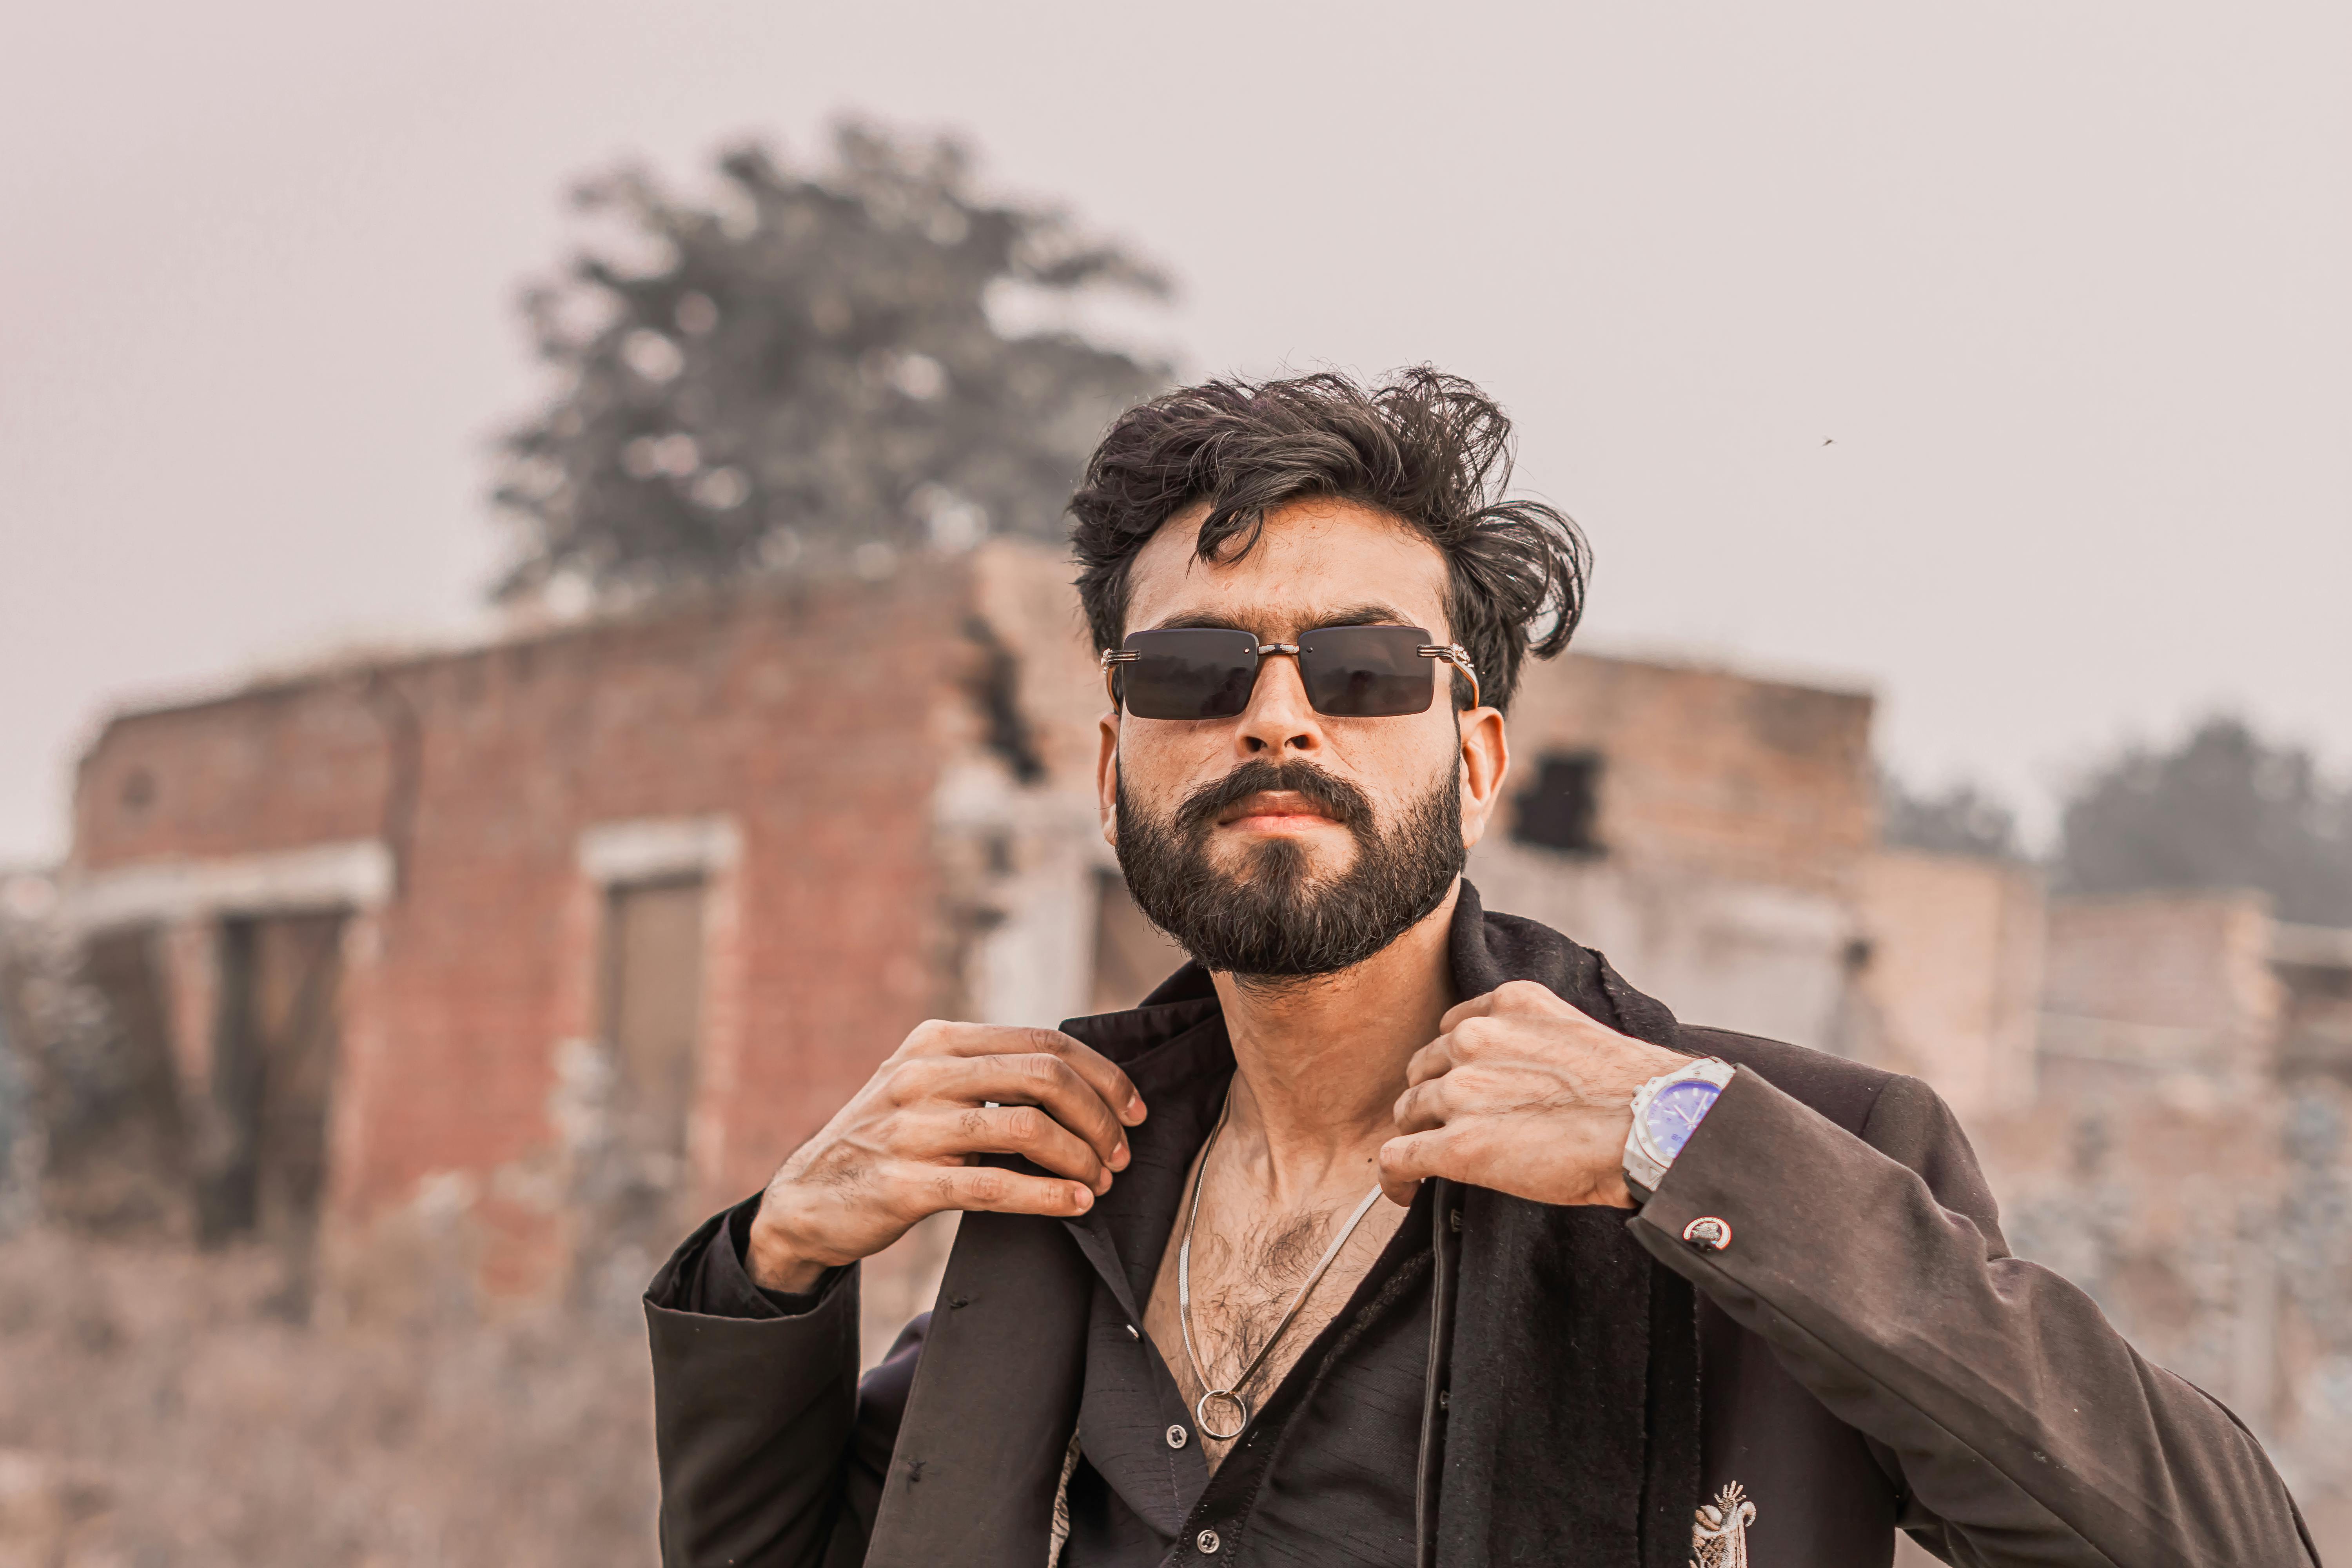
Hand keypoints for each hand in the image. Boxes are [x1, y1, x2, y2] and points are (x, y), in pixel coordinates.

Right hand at [745, 1020, 1146, 1291]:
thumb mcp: (927, 1084)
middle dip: (1099, 1116)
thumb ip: (988, 1071)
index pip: (1043, 1043)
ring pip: (1027, 1129)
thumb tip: (1082, 1082)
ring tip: (1100, 1180)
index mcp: (938, 1040)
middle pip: (1044, 1078)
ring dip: (1080, 1156)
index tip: (1134, 1109)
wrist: (807, 1200)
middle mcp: (924, 1074)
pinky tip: (1076, 1203)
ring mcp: (912, 1128)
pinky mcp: (906, 1183)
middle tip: (1122, 1152)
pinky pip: (995, 1185)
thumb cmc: (887, 1140)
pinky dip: (1047, 1195)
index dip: (1103, 1075)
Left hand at [1377, 981, 1686, 1209]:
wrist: (1654, 1128)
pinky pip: (1397, 1157)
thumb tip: (1519, 1075)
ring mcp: (1463, 1090)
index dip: (1453, 1065)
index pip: (1451, 1030)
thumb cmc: (1631, 1092)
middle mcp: (1475, 1038)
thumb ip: (1532, 1040)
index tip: (1463, 1089)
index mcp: (1507, 1004)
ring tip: (1427, 1165)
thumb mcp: (1574, 1035)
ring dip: (1417, 1136)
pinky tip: (1404, 1191)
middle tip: (1454, 1128)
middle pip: (1424, 1070)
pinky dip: (1393, 1177)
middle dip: (1435, 1100)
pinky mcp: (1458, 1144)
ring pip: (1408, 1111)